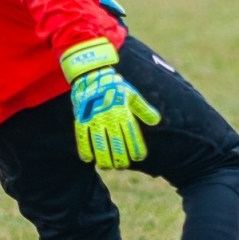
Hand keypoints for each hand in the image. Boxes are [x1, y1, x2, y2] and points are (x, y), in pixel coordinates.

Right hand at [61, 38, 160, 169]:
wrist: (92, 73)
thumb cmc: (114, 85)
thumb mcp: (132, 94)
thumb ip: (144, 108)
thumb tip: (157, 120)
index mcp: (122, 110)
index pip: (131, 132)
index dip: (135, 146)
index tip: (139, 157)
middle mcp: (109, 115)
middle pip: (115, 141)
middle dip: (120, 156)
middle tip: (122, 165)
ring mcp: (94, 117)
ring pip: (99, 142)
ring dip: (103, 156)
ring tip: (108, 166)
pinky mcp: (81, 117)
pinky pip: (82, 136)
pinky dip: (84, 148)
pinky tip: (89, 159)